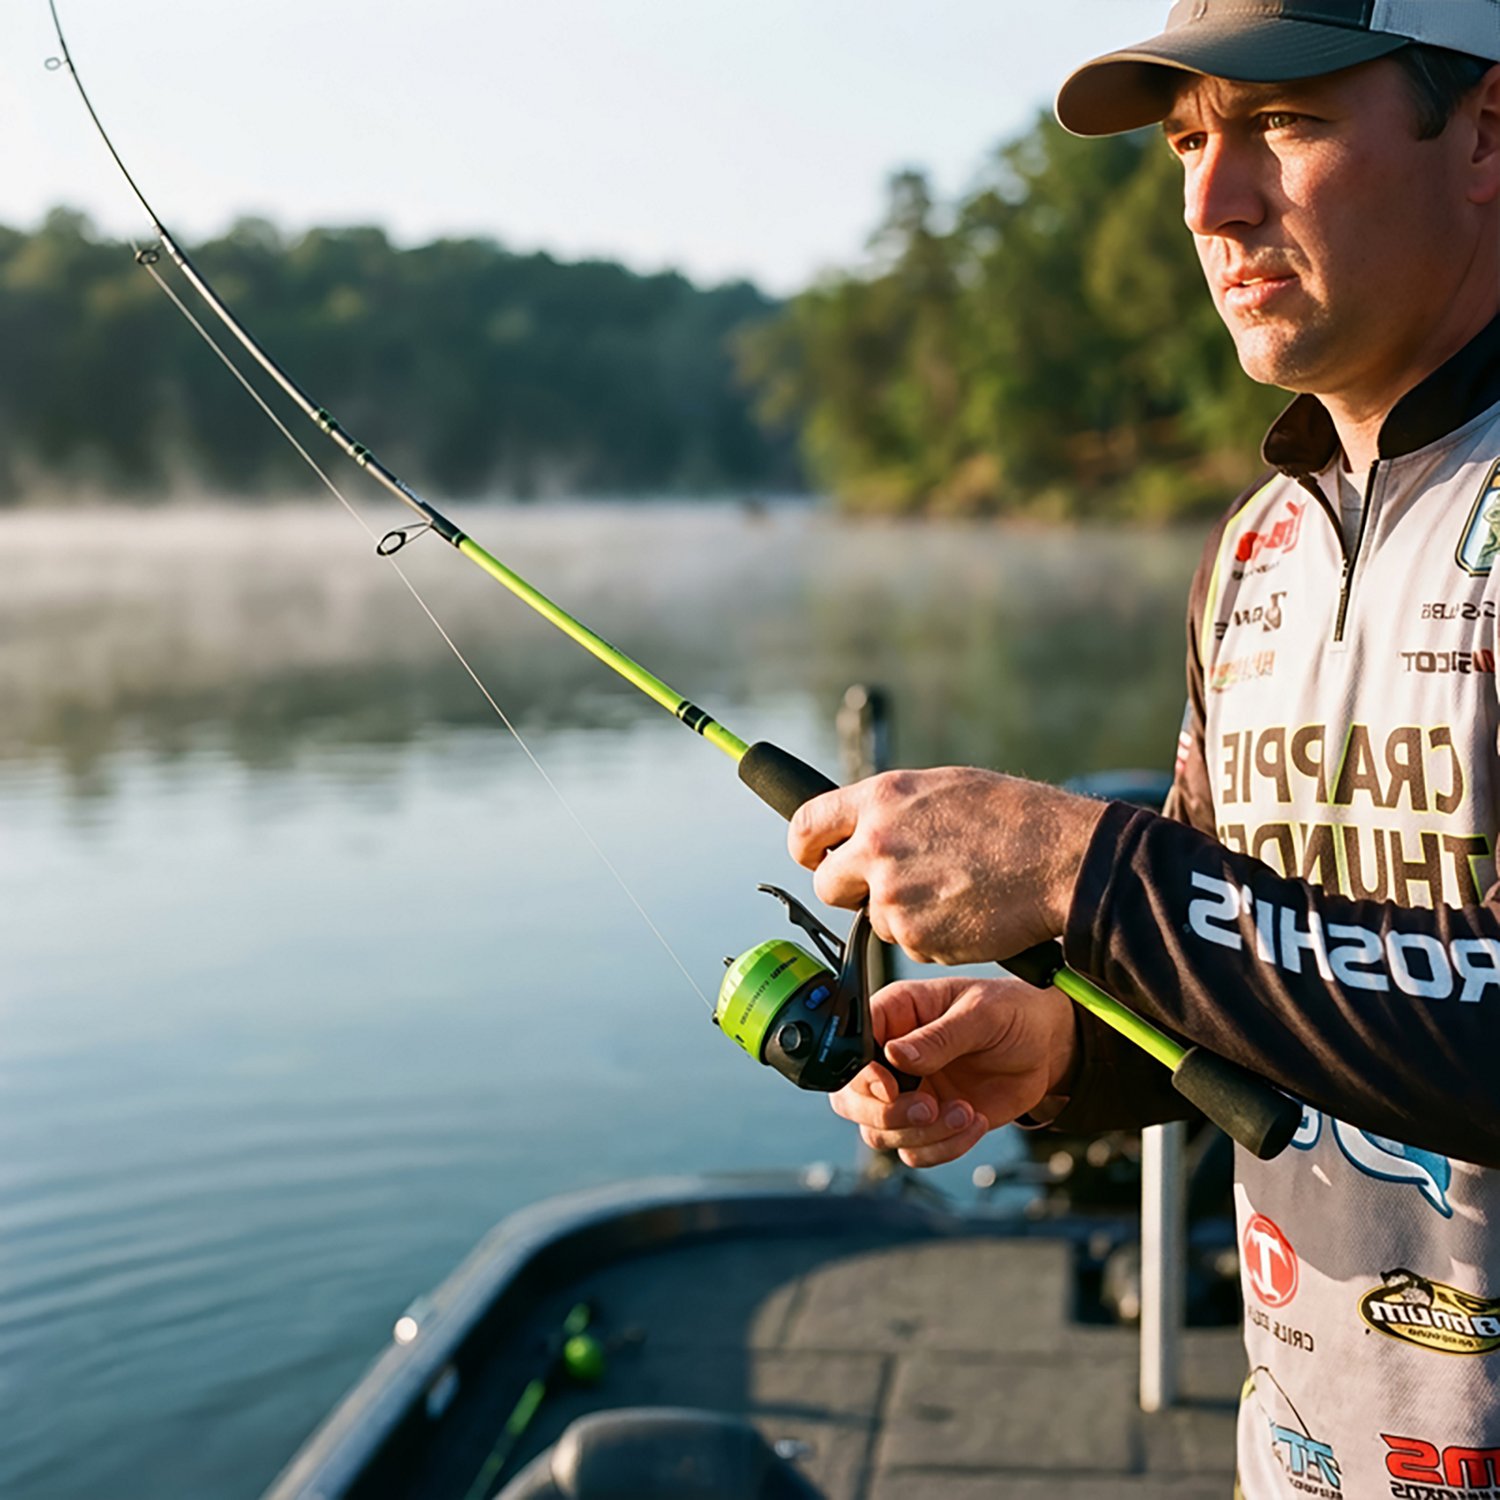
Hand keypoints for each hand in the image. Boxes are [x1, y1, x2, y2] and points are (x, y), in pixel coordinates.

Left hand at [787, 768, 1105, 964]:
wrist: (1062, 859)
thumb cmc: (1013, 818)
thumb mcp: (943, 788)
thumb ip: (893, 809)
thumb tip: (861, 828)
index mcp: (881, 798)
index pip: (805, 823)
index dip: (805, 847)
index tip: (812, 857)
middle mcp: (877, 845)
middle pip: (827, 884)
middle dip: (850, 890)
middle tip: (890, 886)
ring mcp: (894, 894)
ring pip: (874, 918)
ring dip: (903, 914)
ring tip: (953, 890)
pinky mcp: (916, 937)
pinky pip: (909, 944)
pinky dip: (932, 936)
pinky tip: (967, 911)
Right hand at [831, 975, 1078, 1166]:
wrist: (1046, 1046)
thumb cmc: (1010, 1012)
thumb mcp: (980, 1014)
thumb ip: (939, 1036)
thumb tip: (896, 1054)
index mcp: (895, 1014)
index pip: (853, 1047)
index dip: (861, 1074)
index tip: (891, 1087)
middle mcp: (892, 1057)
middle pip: (851, 1099)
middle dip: (886, 1114)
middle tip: (929, 1109)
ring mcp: (908, 1092)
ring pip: (879, 1133)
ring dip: (920, 1135)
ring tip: (964, 1114)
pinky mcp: (930, 1122)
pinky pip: (915, 1152)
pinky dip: (943, 1148)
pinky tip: (974, 1122)